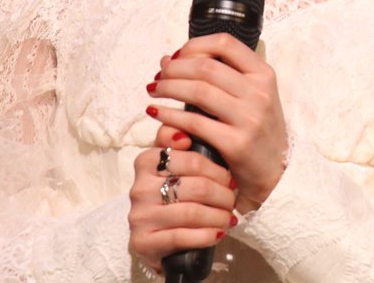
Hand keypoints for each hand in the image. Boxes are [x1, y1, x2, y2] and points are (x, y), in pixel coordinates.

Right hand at [127, 145, 236, 272]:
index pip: (192, 160)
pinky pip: (181, 236)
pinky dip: (206, 235)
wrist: (157, 236)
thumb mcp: (176, 164)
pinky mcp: (143, 241)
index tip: (229, 178)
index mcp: (146, 161)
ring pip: (191, 213)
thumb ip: (179, 140)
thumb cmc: (173, 193)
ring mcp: (139, 216)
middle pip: (196, 187)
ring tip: (229, 218)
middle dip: (222, 195)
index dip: (217, 171)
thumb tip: (186, 132)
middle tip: (233, 200)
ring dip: (218, 217)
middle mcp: (139, 188)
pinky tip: (218, 234)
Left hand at [145, 33, 287, 212]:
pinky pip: (195, 122)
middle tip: (158, 75)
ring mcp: (249, 118)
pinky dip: (169, 115)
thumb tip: (167, 59)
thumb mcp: (248, 96)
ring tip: (154, 90)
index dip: (194, 46)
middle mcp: (259, 92)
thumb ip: (214, 77)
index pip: (225, 43)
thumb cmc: (257, 129)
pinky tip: (156, 113)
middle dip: (174, 69)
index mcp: (263, 74)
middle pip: (206, 67)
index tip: (176, 56)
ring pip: (198, 91)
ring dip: (169, 87)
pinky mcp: (236, 143)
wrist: (275, 172)